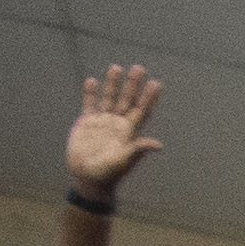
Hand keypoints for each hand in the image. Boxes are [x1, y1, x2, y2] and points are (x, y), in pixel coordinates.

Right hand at [66, 64, 161, 193]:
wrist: (88, 178)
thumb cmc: (109, 173)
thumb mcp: (124, 161)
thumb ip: (138, 149)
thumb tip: (158, 144)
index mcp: (129, 132)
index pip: (142, 110)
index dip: (149, 97)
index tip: (156, 83)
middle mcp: (117, 124)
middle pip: (127, 100)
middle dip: (133, 84)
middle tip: (139, 67)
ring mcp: (102, 122)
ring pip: (108, 98)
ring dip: (112, 84)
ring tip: (116, 68)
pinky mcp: (86, 123)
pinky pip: (89, 104)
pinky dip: (90, 93)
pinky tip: (92, 81)